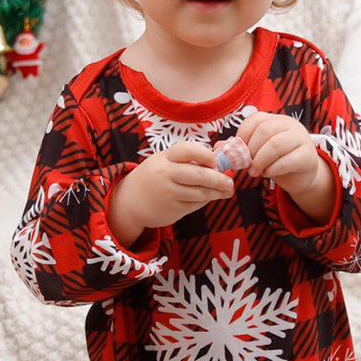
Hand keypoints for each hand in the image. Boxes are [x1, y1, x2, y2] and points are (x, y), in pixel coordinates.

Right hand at [108, 140, 233, 245]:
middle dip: (218, 178)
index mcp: (164, 158)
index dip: (205, 154)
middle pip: (198, 174)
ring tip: (227, 190)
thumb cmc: (154, 178)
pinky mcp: (173, 209)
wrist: (130, 202)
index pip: (187, 150)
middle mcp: (165, 174)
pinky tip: (210, 197)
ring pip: (200, 192)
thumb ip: (187, 160)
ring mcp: (168, 193)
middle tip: (230, 181)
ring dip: (217, 192)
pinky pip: (196, 204)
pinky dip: (205, 201)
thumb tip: (220, 158)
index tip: (215, 160)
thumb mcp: (164, 162)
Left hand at [237, 111, 334, 223]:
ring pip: (275, 145)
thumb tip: (217, 149)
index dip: (243, 136)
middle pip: (265, 131)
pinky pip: (287, 161)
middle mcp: (290, 125)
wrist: (301, 176)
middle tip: (247, 165)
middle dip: (251, 150)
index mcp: (276, 120)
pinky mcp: (307, 156)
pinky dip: (272, 170)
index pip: (255, 120)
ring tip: (254, 172)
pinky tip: (268, 174)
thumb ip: (239, 149)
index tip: (238, 152)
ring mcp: (301, 139)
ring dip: (260, 161)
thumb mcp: (258, 152)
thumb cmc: (276, 161)